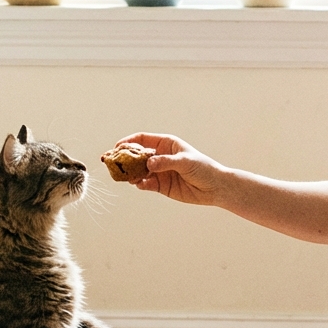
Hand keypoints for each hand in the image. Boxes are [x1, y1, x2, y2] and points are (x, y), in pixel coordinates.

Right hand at [112, 132, 226, 205]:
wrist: (214, 187)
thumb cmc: (203, 168)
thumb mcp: (185, 161)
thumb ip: (166, 162)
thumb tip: (149, 164)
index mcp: (166, 144)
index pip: (142, 139)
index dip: (128, 141)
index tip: (117, 147)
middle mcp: (160, 156)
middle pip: (137, 155)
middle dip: (124, 158)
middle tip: (113, 163)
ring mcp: (159, 171)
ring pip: (138, 170)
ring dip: (130, 173)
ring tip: (124, 176)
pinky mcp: (160, 185)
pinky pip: (145, 183)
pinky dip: (139, 183)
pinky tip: (138, 184)